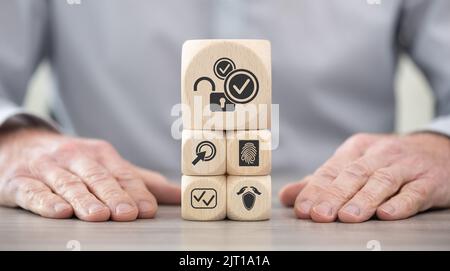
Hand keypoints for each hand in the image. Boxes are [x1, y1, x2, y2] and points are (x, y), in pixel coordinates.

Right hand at [0, 128, 179, 220]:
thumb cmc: (73, 161)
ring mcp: (48, 168)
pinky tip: (59, 212)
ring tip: (99, 215)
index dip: (136, 192)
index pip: (122, 174)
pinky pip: (34, 191)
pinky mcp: (21, 180)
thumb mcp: (107, 165)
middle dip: (114, 195)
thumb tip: (178, 195)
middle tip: (127, 213)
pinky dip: (46, 201)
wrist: (22, 144)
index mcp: (100, 154)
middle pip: (98, 178)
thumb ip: (141, 181)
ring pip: (69, 184)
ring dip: (85, 200)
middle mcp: (75, 157)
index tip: (148, 209)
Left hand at [279, 133, 449, 222]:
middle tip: (319, 215)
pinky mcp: (429, 180)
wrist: (438, 150)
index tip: (301, 208)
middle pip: (354, 174)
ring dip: (363, 200)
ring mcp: (405, 166)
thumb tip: (287, 196)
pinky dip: (401, 203)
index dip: (315, 189)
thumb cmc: (388, 161)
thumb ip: (322, 181)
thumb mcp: (354, 164)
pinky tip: (387, 214)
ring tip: (347, 216)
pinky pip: (414, 192)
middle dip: (334, 195)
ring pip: (382, 181)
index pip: (331, 169)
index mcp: (357, 148)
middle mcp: (380, 154)